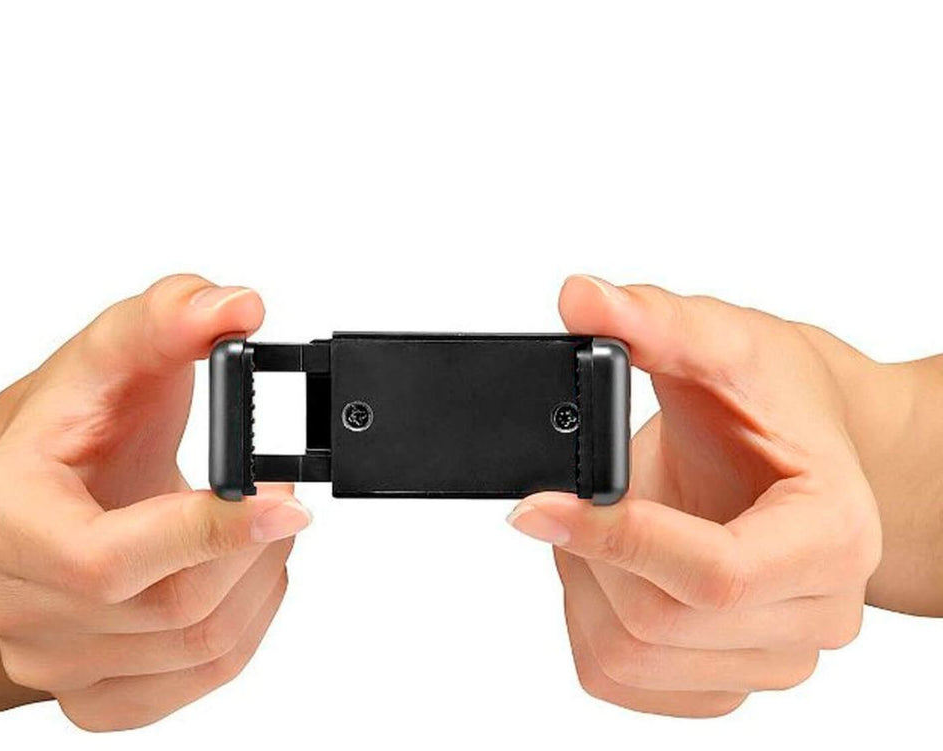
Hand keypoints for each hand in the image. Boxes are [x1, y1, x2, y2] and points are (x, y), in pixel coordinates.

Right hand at [0, 275, 310, 729]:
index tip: (286, 501)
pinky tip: (240, 577)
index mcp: (5, 518)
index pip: (108, 561)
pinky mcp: (98, 691)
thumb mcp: (116, 350)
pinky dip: (247, 627)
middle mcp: (16, 602)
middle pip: (174, 611)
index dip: (209, 535)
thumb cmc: (77, 422)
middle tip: (280, 500)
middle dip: (254, 549)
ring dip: (261, 582)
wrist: (49, 482)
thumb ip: (172, 316)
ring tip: (263, 529)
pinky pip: (199, 680)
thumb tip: (237, 307)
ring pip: (201, 650)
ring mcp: (53, 659)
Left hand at [507, 275, 881, 716]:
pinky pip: (625, 679)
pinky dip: (592, 621)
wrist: (802, 447)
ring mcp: (774, 659)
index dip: (614, 539)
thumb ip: (655, 321)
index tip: (538, 504)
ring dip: (584, 587)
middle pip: (659, 621)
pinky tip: (614, 569)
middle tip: (574, 499)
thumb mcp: (723, 342)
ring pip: (630, 657)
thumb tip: (581, 299)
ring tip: (600, 526)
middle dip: (589, 555)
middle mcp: (818, 614)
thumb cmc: (778, 400)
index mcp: (833, 536)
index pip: (715, 575)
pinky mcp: (725, 681)